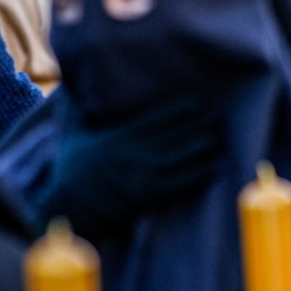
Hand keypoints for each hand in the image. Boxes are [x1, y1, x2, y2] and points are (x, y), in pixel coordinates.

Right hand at [35, 94, 222, 241]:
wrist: (68, 210)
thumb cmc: (70, 171)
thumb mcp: (72, 136)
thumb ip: (77, 109)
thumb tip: (71, 80)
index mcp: (122, 136)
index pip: (162, 117)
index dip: (185, 109)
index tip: (200, 101)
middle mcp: (138, 154)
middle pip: (182, 136)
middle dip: (203, 127)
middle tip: (220, 119)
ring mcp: (147, 177)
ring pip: (188, 159)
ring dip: (207, 149)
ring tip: (221, 140)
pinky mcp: (152, 198)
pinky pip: (184, 184)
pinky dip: (202, 175)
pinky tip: (215, 167)